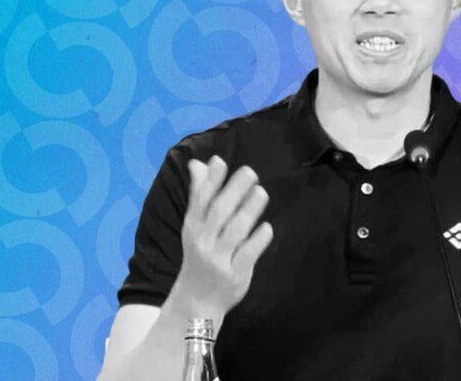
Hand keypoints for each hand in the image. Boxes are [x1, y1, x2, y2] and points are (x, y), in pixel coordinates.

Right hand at [171, 155, 273, 316]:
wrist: (196, 300)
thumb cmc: (200, 255)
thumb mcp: (194, 227)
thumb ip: (199, 195)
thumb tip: (198, 163)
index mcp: (193, 227)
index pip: (200, 201)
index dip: (210, 181)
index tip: (220, 161)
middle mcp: (203, 242)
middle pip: (219, 213)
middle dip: (234, 191)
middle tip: (250, 172)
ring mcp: (218, 259)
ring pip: (234, 232)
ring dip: (248, 211)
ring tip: (261, 193)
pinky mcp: (234, 275)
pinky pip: (247, 255)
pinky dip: (257, 240)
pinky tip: (267, 227)